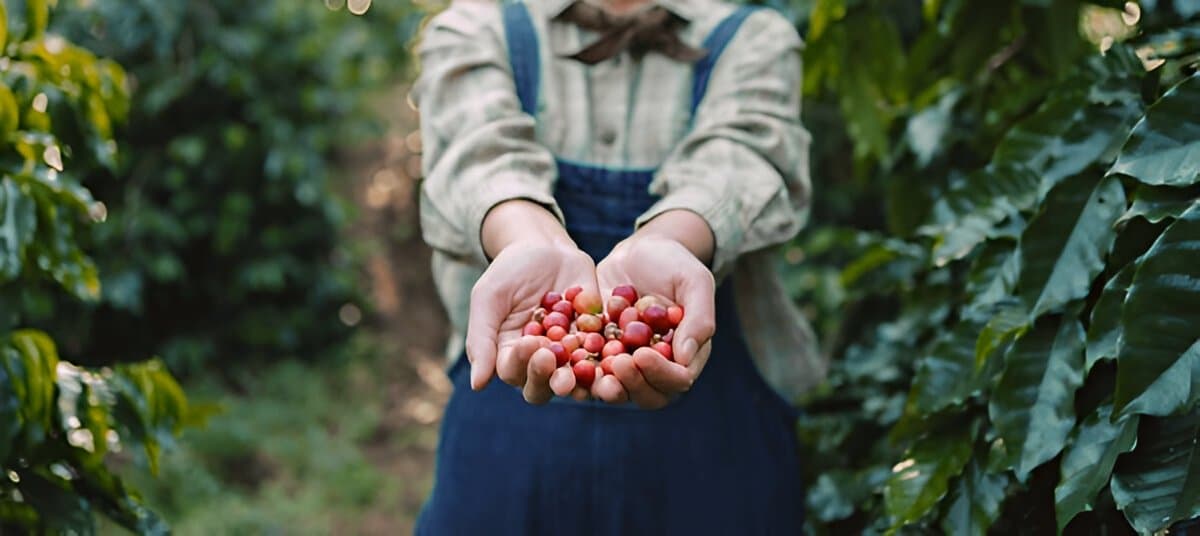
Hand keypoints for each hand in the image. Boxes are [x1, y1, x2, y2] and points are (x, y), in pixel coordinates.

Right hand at [468, 201, 596, 403]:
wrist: (545, 247)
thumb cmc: (509, 271)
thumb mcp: (489, 298)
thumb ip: (481, 339)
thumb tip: (477, 385)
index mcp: (511, 356)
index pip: (515, 372)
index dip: (523, 364)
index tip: (531, 344)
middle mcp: (541, 362)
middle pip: (545, 387)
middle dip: (551, 378)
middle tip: (558, 365)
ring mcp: (570, 354)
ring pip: (576, 378)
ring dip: (581, 378)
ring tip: (585, 368)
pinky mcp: (596, 339)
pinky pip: (604, 354)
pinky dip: (608, 356)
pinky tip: (614, 352)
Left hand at [592, 230, 716, 408]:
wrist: (640, 252)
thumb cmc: (675, 264)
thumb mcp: (694, 282)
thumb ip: (699, 318)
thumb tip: (686, 359)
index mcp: (687, 356)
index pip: (678, 379)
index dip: (661, 373)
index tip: (642, 354)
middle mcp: (659, 368)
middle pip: (649, 395)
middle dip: (632, 384)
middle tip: (617, 364)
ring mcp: (629, 364)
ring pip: (619, 390)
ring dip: (605, 386)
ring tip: (589, 372)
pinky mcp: (602, 354)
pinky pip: (591, 370)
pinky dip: (580, 369)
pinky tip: (567, 358)